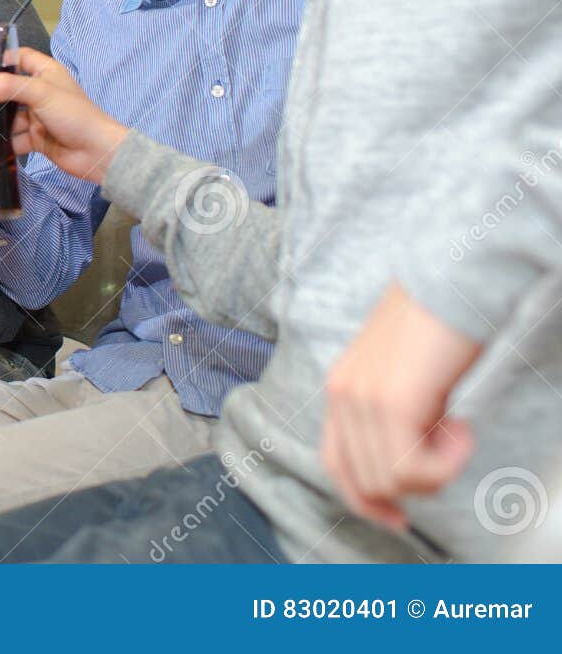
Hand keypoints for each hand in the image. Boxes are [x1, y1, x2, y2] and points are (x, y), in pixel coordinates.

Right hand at [0, 47, 128, 183]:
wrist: (97, 153)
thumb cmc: (74, 115)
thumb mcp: (40, 93)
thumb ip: (6, 88)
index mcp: (46, 73)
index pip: (19, 57)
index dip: (0, 59)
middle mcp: (40, 92)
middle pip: (9, 89)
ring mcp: (37, 116)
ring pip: (9, 116)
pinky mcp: (35, 138)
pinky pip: (13, 138)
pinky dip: (1, 142)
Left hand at [320, 282, 481, 528]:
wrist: (453, 280)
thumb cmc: (439, 325)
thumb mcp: (405, 377)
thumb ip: (395, 415)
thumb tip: (408, 468)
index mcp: (340, 388)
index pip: (335, 465)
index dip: (365, 500)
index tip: (399, 517)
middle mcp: (341, 395)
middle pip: (366, 481)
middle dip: (416, 483)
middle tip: (452, 447)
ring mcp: (360, 399)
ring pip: (392, 481)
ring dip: (437, 470)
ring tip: (458, 426)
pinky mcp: (389, 404)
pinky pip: (415, 470)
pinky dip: (448, 462)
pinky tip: (463, 425)